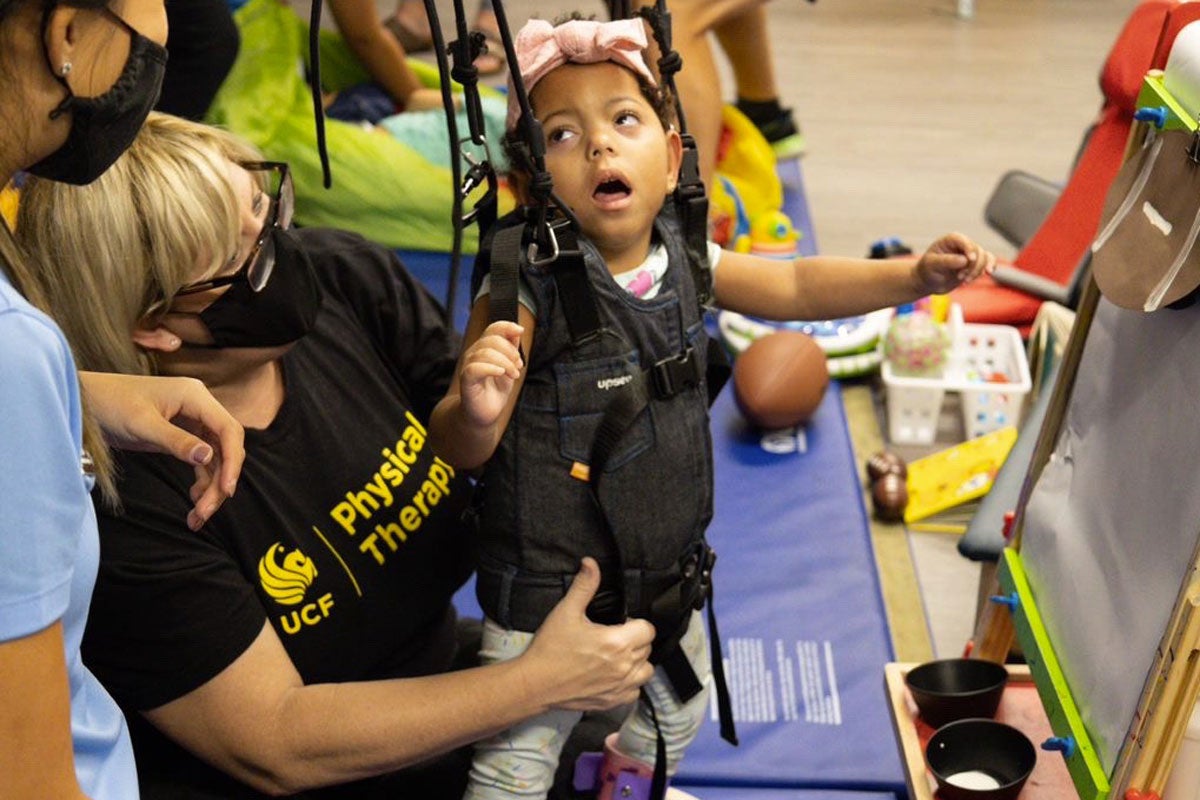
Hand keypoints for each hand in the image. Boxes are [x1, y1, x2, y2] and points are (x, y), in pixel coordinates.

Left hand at [79, 372, 244, 530]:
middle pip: (225, 448)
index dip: (233, 461)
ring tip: (197, 516)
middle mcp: (200, 408)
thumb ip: (175, 441)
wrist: (84, 402)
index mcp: (195, 396)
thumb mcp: (141, 425)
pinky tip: (193, 501)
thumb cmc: (109, 404)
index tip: (227, 490)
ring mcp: (192, 422)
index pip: (229, 430)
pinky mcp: (183, 436)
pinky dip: (201, 483)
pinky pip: (201, 462)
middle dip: (220, 481)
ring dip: (211, 488)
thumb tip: (208, 458)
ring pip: (216, 459)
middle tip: (206, 512)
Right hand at [458, 321, 523, 428]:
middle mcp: (474, 354)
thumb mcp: (510, 366)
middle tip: (518, 367)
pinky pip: (475, 368)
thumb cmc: (496, 390)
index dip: (506, 326)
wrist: (486, 413)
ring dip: (505, 363)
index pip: (493, 329)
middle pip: (491, 339)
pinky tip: (501, 374)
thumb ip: (512, 348)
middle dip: (510, 351)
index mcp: (484, 348)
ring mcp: (468, 366)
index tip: (520, 331)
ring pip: (485, 353)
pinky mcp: (466, 380)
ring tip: (514, 375)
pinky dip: (491, 368)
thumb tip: (517, 331)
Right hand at [522, 558, 655, 711]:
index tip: (620, 623)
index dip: (636, 622)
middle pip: (647, 648)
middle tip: (613, 636)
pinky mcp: (612, 702)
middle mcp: (623, 666)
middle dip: (635, 640)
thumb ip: (584, 586)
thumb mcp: (566, 611)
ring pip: (645, 671)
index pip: (648, 629)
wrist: (535, 683)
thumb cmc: (550, 648)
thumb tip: (591, 562)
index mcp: (616, 642)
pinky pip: (634, 692)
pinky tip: (614, 675)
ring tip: (618, 656)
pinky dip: (629, 684)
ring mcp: (619, 687)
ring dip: (637, 662)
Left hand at [914, 233, 995, 293]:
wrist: (929, 282)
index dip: (969, 249)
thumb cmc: (927, 270)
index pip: (964, 241)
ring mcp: (970, 253)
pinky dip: (989, 267)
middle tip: (960, 277)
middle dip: (972, 266)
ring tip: (965, 281)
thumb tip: (964, 260)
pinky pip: (988, 261)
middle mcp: (962, 244)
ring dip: (978, 271)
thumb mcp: (932, 265)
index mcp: (951, 240)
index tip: (970, 260)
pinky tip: (988, 272)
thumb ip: (947, 261)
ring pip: (984, 257)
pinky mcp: (975, 263)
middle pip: (977, 251)